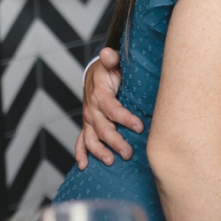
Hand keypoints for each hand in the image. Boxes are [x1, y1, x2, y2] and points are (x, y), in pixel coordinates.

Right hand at [74, 47, 140, 167]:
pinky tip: (84, 166)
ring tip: (111, 161)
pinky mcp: (88, 128)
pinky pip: (81, 143)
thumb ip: (111, 59)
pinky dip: (81, 154)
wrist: (97, 77)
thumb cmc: (109, 72)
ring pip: (92, 139)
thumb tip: (109, 54)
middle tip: (128, 152)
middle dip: (115, 142)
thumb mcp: (111, 63)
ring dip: (99, 152)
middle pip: (103, 129)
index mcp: (99, 95)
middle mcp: (91, 110)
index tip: (139, 127)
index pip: (112, 110)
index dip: (125, 119)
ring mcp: (89, 121)